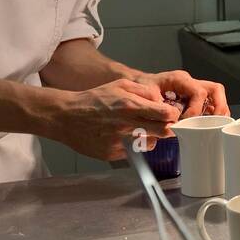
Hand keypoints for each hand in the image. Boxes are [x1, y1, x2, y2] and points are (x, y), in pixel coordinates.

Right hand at [55, 78, 181, 160]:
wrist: (66, 116)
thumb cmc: (94, 99)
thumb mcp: (120, 85)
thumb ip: (144, 91)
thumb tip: (161, 100)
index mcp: (131, 106)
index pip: (166, 114)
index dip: (173, 115)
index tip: (172, 115)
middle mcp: (127, 125)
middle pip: (164, 132)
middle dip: (167, 128)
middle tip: (163, 125)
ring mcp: (120, 141)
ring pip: (151, 144)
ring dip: (150, 138)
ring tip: (139, 130)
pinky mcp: (112, 154)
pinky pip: (133, 152)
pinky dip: (132, 146)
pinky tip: (121, 136)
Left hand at [132, 70, 228, 118]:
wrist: (137, 84)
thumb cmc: (142, 88)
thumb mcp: (147, 96)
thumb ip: (159, 109)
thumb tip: (172, 124)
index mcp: (180, 79)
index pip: (199, 92)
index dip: (196, 109)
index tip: (186, 122)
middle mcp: (190, 83)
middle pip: (215, 90)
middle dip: (219, 107)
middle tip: (214, 123)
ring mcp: (194, 90)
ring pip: (216, 97)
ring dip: (218, 112)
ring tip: (214, 126)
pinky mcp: (194, 99)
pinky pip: (210, 104)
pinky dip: (212, 114)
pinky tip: (207, 126)